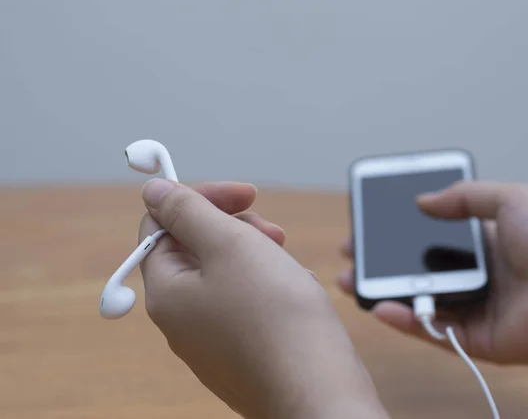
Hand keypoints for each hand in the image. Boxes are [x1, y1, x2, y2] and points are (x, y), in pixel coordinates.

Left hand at [138, 179, 388, 418]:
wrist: (318, 392)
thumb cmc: (276, 316)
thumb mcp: (230, 245)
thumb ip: (188, 212)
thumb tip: (153, 191)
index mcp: (167, 292)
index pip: (162, 227)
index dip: (202, 200)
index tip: (245, 193)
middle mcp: (182, 320)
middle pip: (196, 250)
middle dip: (235, 229)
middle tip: (273, 232)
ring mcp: (212, 341)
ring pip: (226, 275)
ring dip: (256, 255)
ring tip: (288, 262)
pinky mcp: (241, 354)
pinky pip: (247, 304)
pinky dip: (269, 286)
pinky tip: (295, 289)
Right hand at [338, 181, 527, 365]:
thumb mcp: (511, 199)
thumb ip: (465, 198)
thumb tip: (422, 201)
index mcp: (483, 246)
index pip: (430, 240)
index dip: (399, 233)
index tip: (372, 227)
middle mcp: (474, 277)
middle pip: (416, 271)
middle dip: (381, 264)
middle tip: (352, 256)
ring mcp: (472, 309)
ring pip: (416, 302)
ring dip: (381, 292)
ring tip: (350, 282)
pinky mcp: (473, 338)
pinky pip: (431, 330)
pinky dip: (402, 321)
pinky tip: (378, 307)